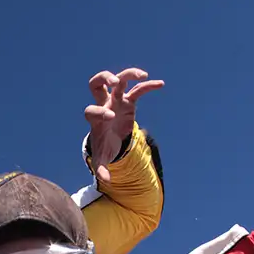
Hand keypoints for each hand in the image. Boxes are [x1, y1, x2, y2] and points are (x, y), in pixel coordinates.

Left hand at [85, 67, 163, 182]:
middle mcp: (103, 104)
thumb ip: (101, 167)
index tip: (111, 117)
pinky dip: (148, 86)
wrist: (110, 139)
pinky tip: (160, 84)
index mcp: (95, 118)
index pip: (92, 110)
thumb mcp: (103, 157)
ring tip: (144, 76)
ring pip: (120, 79)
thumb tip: (105, 179)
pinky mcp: (128, 100)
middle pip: (96, 83)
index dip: (100, 111)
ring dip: (130, 74)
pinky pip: (138, 89)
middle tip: (115, 82)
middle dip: (104, 78)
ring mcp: (116, 100)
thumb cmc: (104, 146)